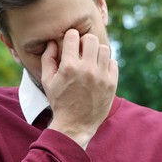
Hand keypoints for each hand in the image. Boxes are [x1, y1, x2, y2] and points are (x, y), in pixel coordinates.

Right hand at [41, 29, 118, 148]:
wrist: (75, 125)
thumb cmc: (59, 102)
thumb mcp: (47, 81)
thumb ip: (47, 59)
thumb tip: (52, 42)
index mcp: (69, 67)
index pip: (73, 36)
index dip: (70, 37)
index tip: (70, 43)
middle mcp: (86, 69)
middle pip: (91, 38)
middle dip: (85, 41)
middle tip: (81, 51)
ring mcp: (101, 77)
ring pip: (104, 49)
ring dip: (96, 52)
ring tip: (91, 60)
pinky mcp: (112, 84)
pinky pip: (113, 62)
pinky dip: (106, 63)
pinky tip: (99, 70)